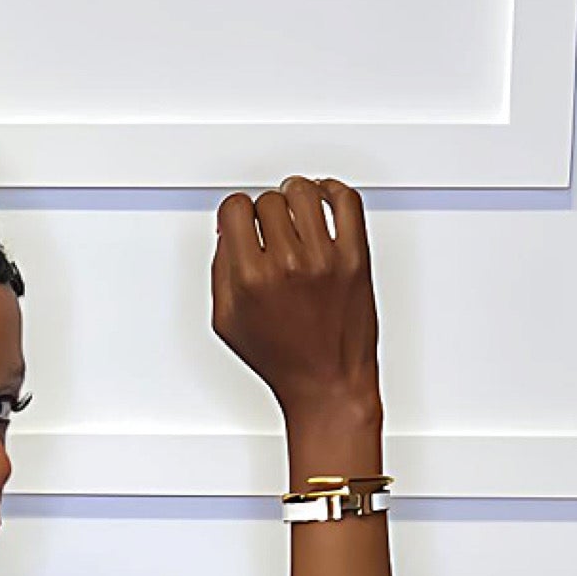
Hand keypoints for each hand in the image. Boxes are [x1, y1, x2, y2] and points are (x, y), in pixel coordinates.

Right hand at [210, 176, 380, 412]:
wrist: (329, 385)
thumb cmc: (283, 361)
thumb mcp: (229, 323)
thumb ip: (221, 272)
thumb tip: (227, 232)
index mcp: (250, 280)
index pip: (235, 209)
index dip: (236, 213)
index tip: (243, 220)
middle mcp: (286, 265)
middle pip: (268, 200)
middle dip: (266, 211)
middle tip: (271, 228)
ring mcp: (323, 259)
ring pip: (304, 191)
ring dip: (296, 194)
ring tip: (296, 210)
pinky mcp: (354, 257)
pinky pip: (345, 200)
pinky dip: (333, 191)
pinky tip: (325, 201)